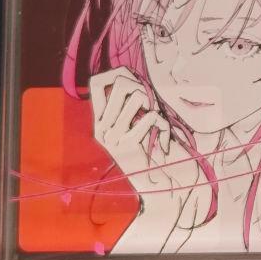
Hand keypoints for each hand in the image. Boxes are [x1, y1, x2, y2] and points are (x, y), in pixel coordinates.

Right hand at [89, 68, 199, 225]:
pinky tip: (162, 142)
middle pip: (121, 82)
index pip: (97, 81)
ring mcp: (111, 138)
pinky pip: (150, 117)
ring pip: (137, 96)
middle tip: (151, 109)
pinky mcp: (126, 147)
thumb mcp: (138, 120)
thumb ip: (131, 100)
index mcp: (101, 120)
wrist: (163, 186)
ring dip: (154, 107)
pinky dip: (163, 126)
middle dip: (143, 88)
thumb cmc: (157, 149)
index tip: (134, 83)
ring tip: (156, 126)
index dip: (118, 73)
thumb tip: (125, 74)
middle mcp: (101, 128)